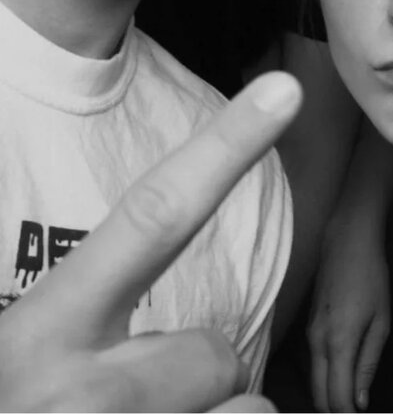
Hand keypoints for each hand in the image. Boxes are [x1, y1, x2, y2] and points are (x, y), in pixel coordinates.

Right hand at [0, 72, 301, 412]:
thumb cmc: (13, 407)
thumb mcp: (22, 355)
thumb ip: (78, 314)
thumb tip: (163, 282)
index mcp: (43, 335)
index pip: (152, 219)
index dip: (224, 149)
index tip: (285, 90)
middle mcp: (83, 393)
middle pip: (217, 354)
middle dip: (201, 380)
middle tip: (130, 409)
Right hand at [308, 217, 389, 412]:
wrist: (346, 241)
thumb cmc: (370, 278)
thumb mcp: (380, 321)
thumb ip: (368, 364)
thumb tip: (360, 401)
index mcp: (338, 342)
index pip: (336, 398)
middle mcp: (317, 343)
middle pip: (318, 396)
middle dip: (335, 411)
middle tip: (356, 412)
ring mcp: (309, 334)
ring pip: (313, 382)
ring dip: (330, 397)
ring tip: (353, 399)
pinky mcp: (309, 327)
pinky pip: (314, 364)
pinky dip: (326, 379)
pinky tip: (344, 378)